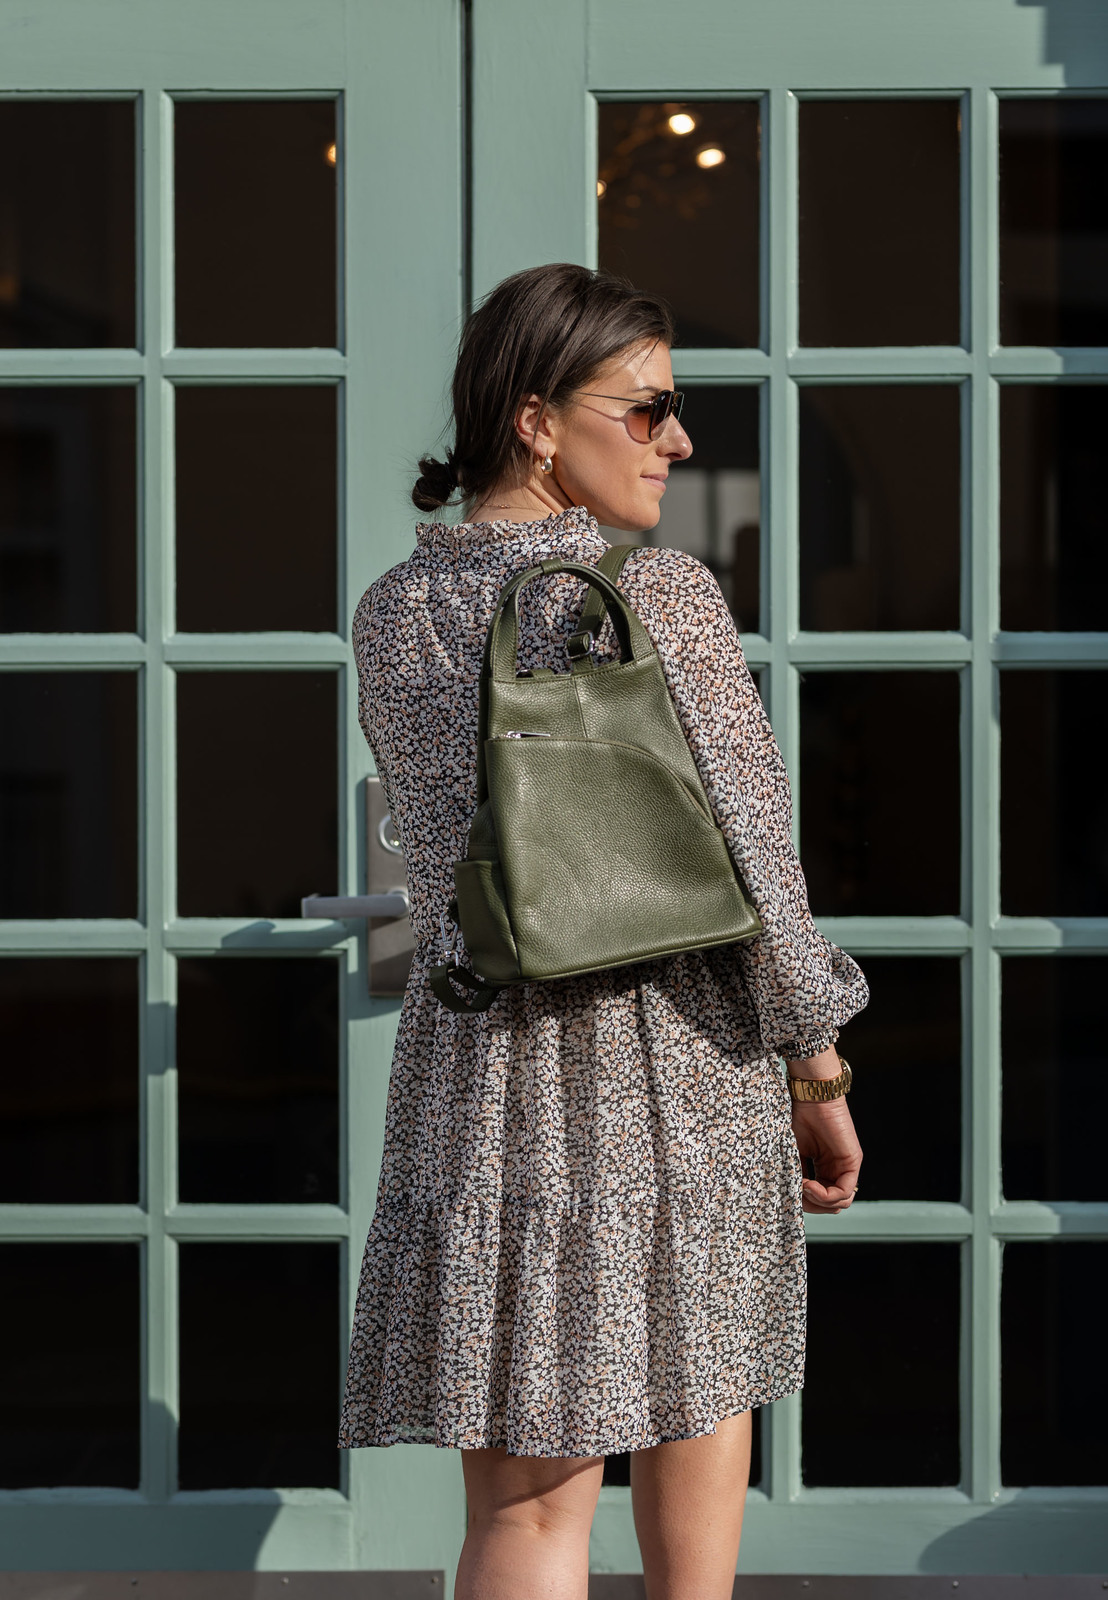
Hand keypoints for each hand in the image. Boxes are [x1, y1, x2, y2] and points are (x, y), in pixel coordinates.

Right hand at [790, 1097, 861, 1213]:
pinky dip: (825, 1195)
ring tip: (803, 1187)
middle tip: (796, 1194)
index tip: (788, 1191)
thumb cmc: (798, 1117)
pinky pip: (843, 1192)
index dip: (803, 1202)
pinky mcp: (852, 1162)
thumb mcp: (792, 1153)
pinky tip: (810, 1185)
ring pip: (840, 1203)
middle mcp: (836, 1170)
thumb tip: (792, 1199)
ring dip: (818, 1202)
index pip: (818, 1200)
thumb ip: (795, 1175)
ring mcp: (846, 1167)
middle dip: (812, 1206)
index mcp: (822, 1169)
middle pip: (830, 1206)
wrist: (810, 1097)